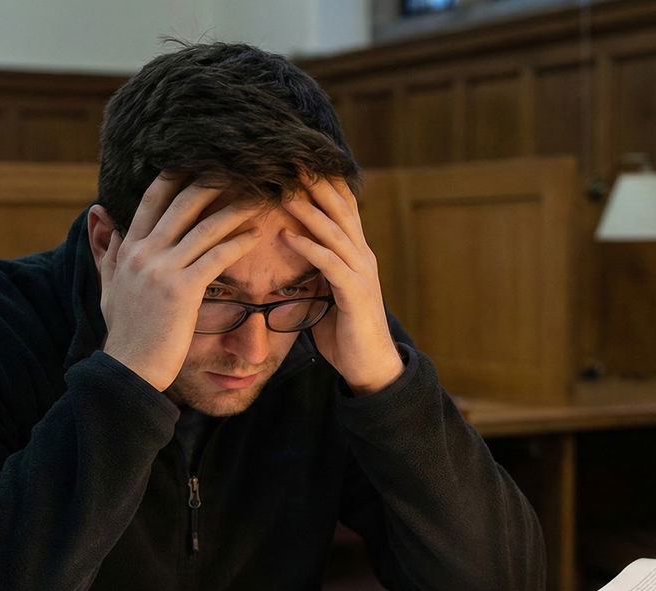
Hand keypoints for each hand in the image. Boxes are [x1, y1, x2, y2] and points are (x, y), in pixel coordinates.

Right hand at [92, 174, 262, 390]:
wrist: (129, 368)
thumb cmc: (125, 332)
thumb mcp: (109, 286)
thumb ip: (107, 250)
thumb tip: (101, 215)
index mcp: (130, 249)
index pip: (153, 199)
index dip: (176, 176)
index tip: (200, 160)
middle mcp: (144, 252)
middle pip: (182, 203)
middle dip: (212, 181)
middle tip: (238, 166)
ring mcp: (162, 270)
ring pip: (205, 227)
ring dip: (235, 208)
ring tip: (258, 196)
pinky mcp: (183, 290)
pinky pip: (217, 256)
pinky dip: (239, 242)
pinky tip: (256, 234)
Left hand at [282, 177, 403, 394]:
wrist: (371, 366)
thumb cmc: (346, 331)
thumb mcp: (327, 294)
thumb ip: (316, 271)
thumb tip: (293, 256)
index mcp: (356, 254)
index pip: (343, 209)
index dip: (324, 184)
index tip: (300, 163)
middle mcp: (362, 256)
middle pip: (341, 210)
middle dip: (317, 184)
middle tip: (293, 161)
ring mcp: (361, 273)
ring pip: (334, 232)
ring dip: (309, 211)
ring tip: (284, 192)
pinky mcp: (354, 293)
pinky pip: (330, 263)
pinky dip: (308, 247)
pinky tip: (287, 236)